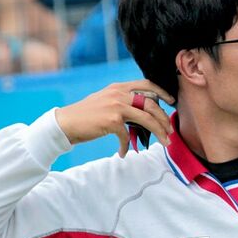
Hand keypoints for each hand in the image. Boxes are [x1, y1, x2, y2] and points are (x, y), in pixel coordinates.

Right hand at [54, 80, 175, 156]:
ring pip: (146, 118)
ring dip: (158, 132)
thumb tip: (143, 110)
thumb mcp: (106, 100)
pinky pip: (127, 135)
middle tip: (170, 131)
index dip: (162, 92)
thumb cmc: (87, 115)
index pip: (147, 85)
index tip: (171, 101)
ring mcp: (116, 106)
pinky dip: (126, 146)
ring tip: (165, 142)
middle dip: (163, 119)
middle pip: (151, 104)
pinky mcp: (111, 121)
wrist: (66, 123)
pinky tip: (123, 153)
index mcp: (118, 87)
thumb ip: (123, 100)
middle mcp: (119, 93)